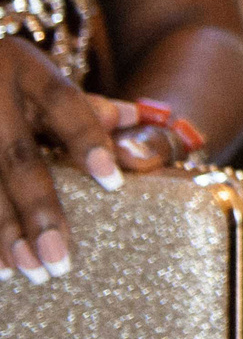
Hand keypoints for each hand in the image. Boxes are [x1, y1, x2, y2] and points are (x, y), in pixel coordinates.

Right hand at [0, 38, 124, 284]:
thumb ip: (88, 103)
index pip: (63, 102)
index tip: (112, 182)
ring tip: (30, 271)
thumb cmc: (7, 75)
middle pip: (17, 158)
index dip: (87, 139)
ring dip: (3, 233)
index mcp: (24, 67)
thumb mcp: (42, 76)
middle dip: (38, 210)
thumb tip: (133, 118)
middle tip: (60, 259)